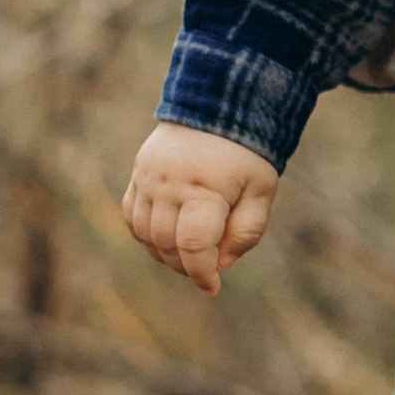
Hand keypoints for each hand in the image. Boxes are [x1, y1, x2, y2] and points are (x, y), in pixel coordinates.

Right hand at [122, 124, 279, 296]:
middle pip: (166, 245)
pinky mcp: (138, 174)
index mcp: (204, 188)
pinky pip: (132, 217)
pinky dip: (147, 236)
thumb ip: (246, 231)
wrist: (219, 106)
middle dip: (186, 266)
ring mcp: (148, 178)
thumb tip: (220, 265)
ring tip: (190, 254)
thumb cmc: (247, 155)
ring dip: (165, 254)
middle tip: (206, 269)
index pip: (192, 246)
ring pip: (145, 235)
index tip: (212, 288)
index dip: (201, 274)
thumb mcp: (262, 191)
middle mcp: (169, 184)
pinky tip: (168, 238)